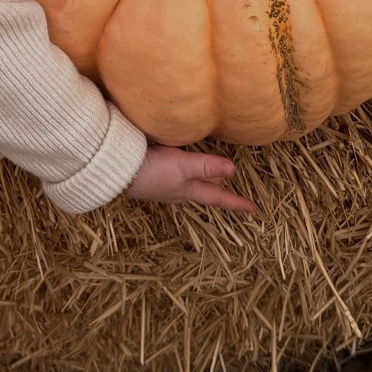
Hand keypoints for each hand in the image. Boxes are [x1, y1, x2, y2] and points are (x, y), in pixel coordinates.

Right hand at [125, 144, 256, 212]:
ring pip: (190, 181)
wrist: (117, 171)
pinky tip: (180, 161)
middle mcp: (179, 190)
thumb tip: (233, 171)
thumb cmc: (152, 171)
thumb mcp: (182, 167)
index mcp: (189, 190)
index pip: (218, 197)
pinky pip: (176, 174)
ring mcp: (164, 184)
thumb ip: (206, 166)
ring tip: (212, 172)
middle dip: (218, 186)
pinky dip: (186, 169)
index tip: (253, 210)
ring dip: (203, 176)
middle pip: (205, 188)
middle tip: (232, 182)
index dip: (235, 202)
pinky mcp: (152, 174)